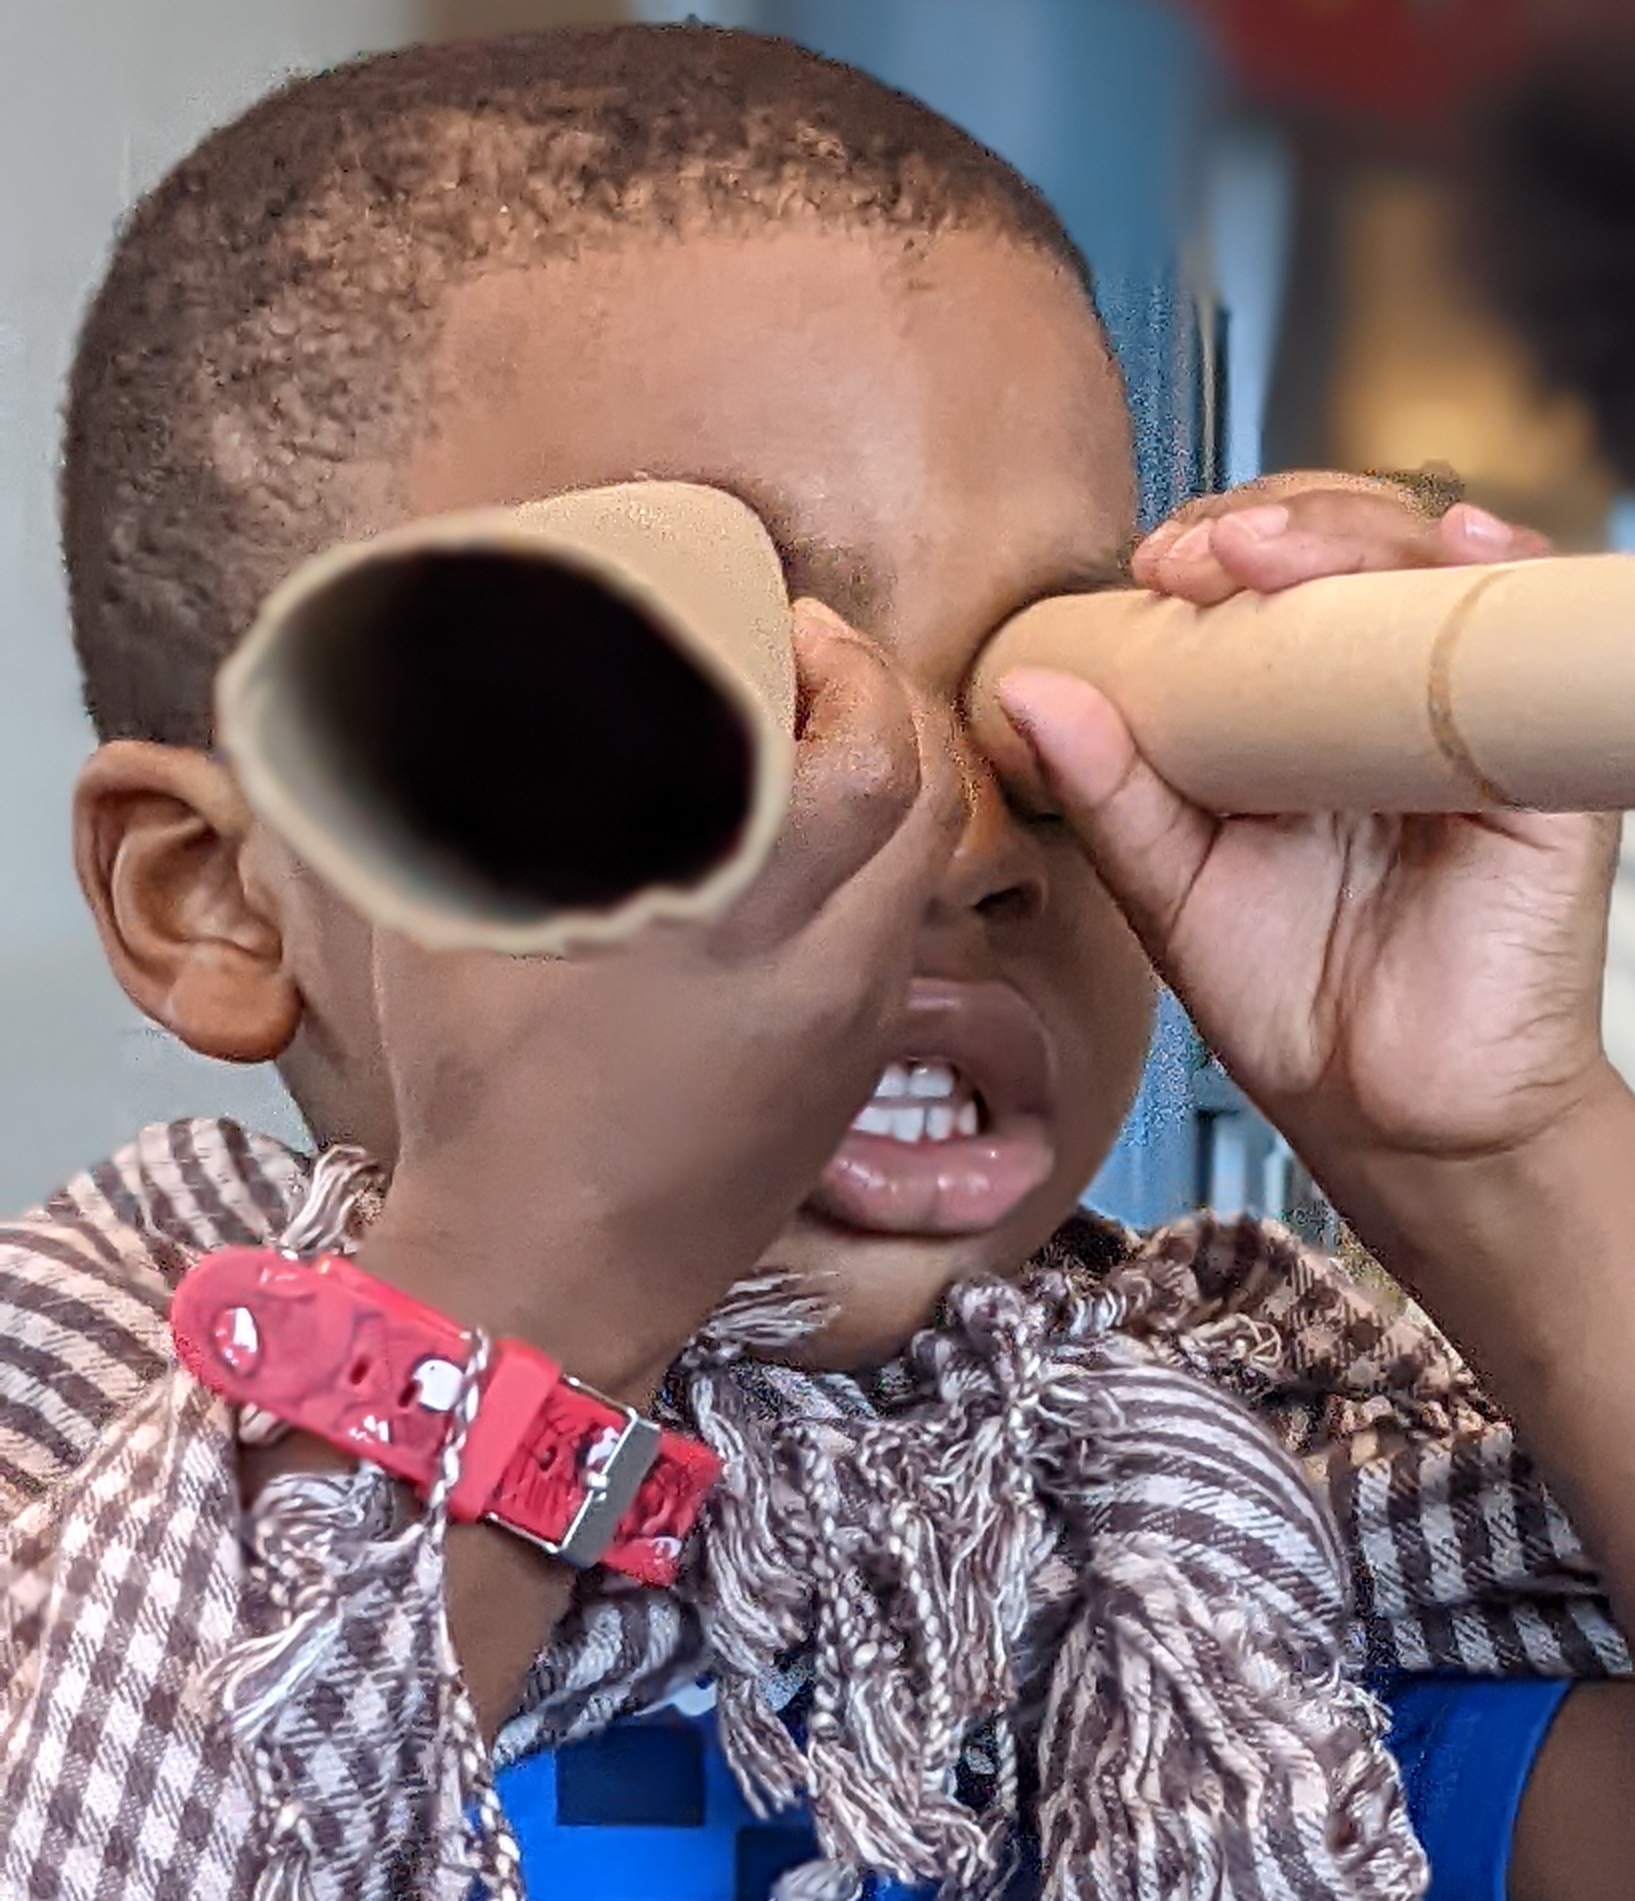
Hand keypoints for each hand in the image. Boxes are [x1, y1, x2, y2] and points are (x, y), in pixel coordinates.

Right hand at [357, 601, 962, 1394]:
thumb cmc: (484, 1099)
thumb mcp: (451, 928)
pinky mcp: (850, 1079)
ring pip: (926, 872)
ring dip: (898, 786)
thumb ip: (464, 801)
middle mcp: (827, 967)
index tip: (797, 620)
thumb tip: (438, 693)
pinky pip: (900, 941)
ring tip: (824, 741)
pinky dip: (881, 870)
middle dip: (891, 704)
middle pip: (929, 798)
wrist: (548, 1280)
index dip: (849, 664)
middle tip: (823, 660)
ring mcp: (853, 1028)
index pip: (867, 754)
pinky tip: (812, 855)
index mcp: (742, 915)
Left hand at [983, 477, 1607, 1210]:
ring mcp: (1476, 718)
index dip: (1219, 542)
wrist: (1403, 1124)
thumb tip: (1026, 687)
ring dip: (1364, 530)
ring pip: (1442, 565)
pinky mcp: (1554, 767)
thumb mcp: (1176, 894)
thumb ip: (1112, 795)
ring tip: (1282, 554)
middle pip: (1359, 544)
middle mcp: (1395, 692)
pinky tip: (1473, 543)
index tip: (1157, 566)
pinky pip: (1548, 642)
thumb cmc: (1299, 1007)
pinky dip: (1517, 572)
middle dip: (1282, 520)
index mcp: (1302, 706)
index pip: (1273, 571)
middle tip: (1209, 557)